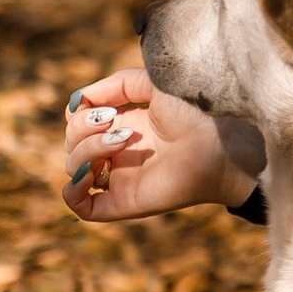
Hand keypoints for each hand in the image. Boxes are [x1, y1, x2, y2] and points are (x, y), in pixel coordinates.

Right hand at [61, 64, 257, 222]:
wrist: (219, 141)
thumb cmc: (194, 111)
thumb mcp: (151, 84)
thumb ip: (115, 85)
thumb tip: (78, 100)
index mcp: (124, 128)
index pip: (79, 124)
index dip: (78, 113)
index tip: (98, 106)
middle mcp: (119, 155)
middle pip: (72, 144)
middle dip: (82, 127)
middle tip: (112, 121)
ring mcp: (120, 180)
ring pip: (73, 170)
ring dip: (85, 149)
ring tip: (120, 140)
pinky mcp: (124, 202)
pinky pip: (82, 207)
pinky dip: (73, 188)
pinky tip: (92, 168)